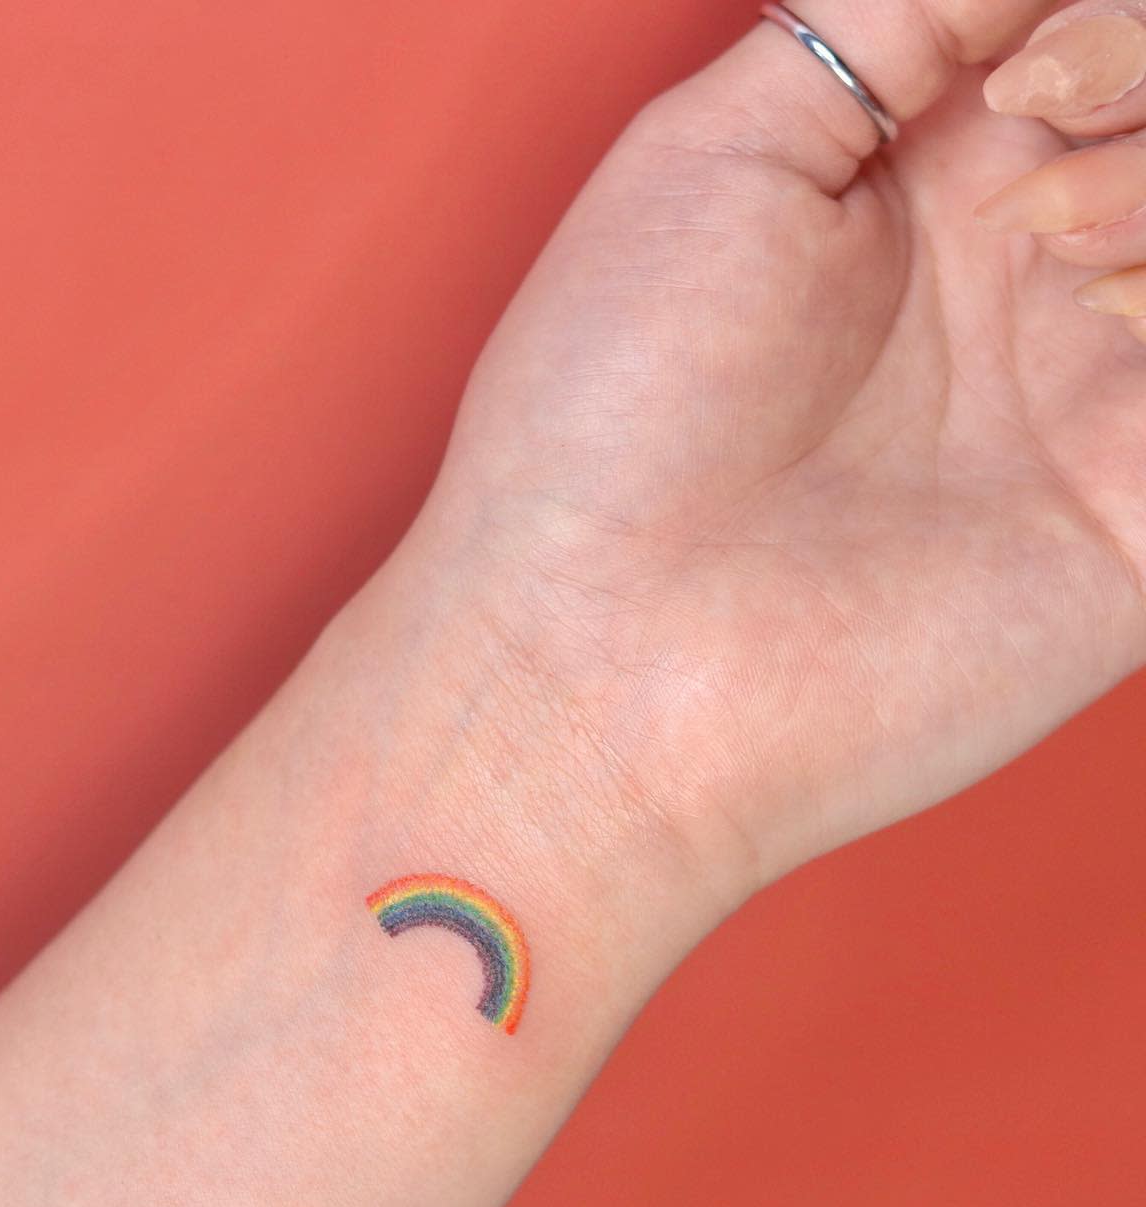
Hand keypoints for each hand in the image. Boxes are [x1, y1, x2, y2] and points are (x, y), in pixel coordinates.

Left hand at [398, 0, 1145, 897]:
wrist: (600, 658)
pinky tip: (1112, 316)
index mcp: (918, 189)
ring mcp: (1090, 402)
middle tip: (1038, 131)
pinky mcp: (1142, 523)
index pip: (1090, 43)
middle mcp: (1020, 285)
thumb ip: (886, 25)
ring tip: (1051, 247)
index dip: (1095, 21)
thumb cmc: (606, 417)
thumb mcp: (714, 153)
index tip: (1019, 78)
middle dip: (1142, 68)